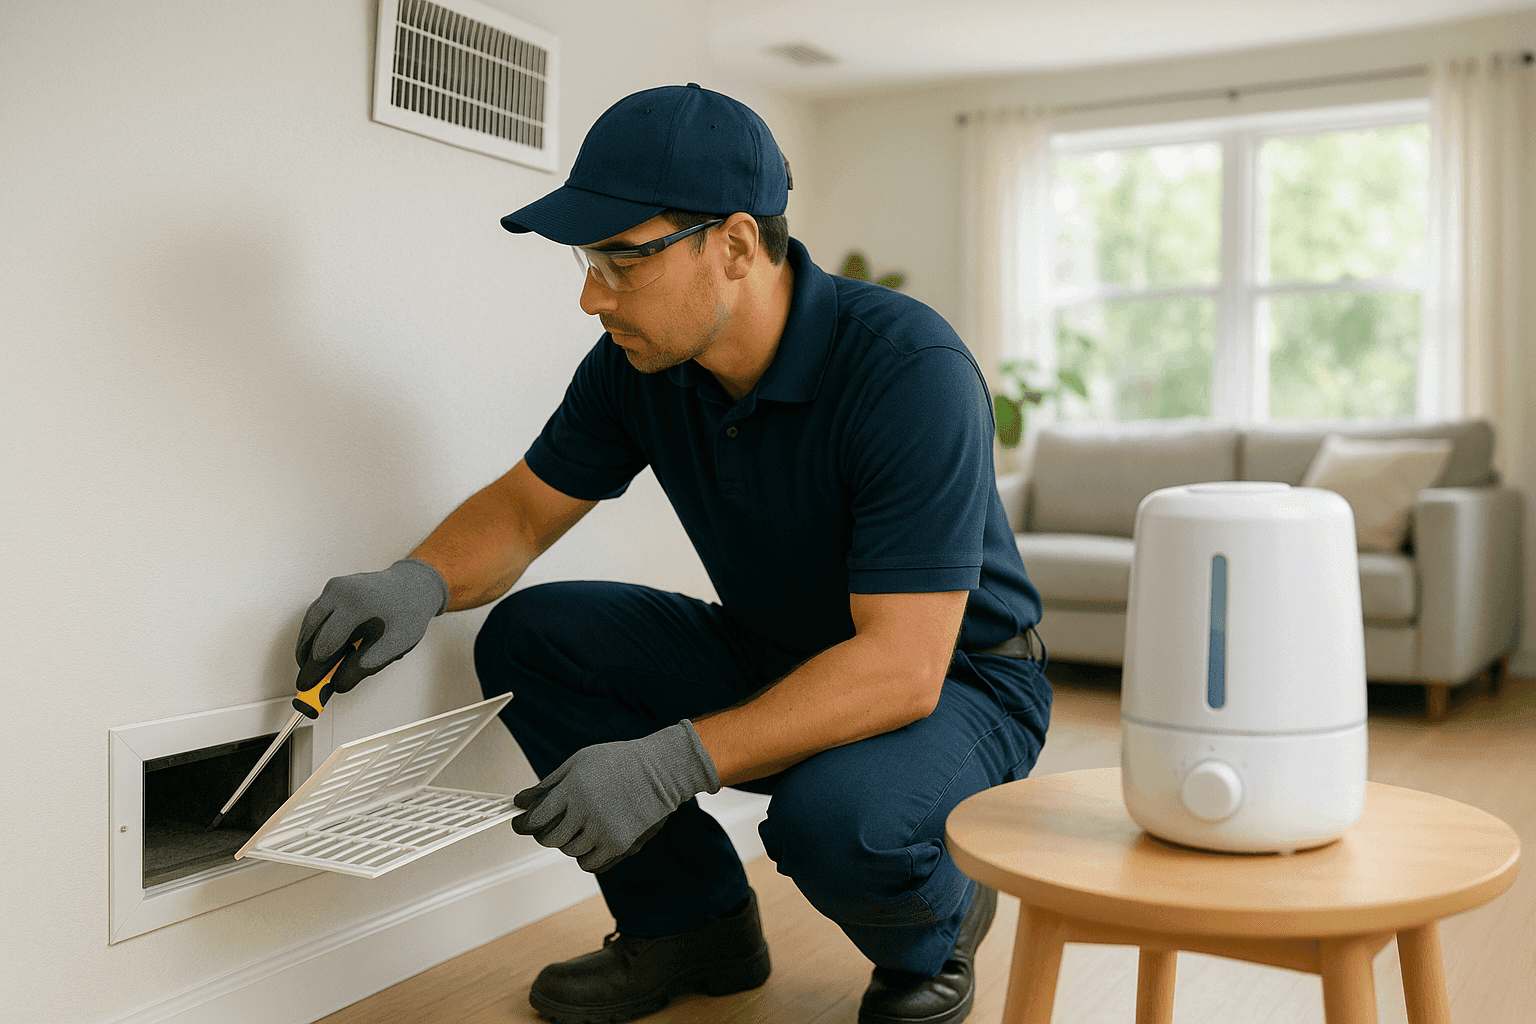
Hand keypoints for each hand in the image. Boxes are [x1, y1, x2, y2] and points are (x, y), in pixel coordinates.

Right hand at [294, 558, 448, 694]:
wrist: (414, 585)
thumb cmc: (408, 613)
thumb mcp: (397, 642)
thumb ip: (369, 663)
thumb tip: (340, 683)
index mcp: (357, 606)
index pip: (326, 643)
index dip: (316, 668)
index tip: (310, 686)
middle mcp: (342, 592)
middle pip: (312, 631)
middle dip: (307, 659)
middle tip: (306, 682)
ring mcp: (335, 587)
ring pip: (310, 621)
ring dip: (306, 645)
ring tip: (310, 667)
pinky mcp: (334, 587)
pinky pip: (317, 612)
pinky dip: (314, 631)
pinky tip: (318, 648)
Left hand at [512, 721, 720, 872]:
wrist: (662, 771)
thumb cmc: (618, 762)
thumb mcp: (579, 762)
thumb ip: (548, 784)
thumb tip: (521, 801)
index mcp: (575, 789)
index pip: (537, 817)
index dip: (524, 823)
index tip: (521, 822)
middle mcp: (588, 813)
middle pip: (549, 839)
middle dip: (544, 833)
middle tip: (548, 825)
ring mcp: (605, 833)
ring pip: (569, 851)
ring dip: (568, 840)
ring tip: (580, 824)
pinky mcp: (620, 847)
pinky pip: (589, 864)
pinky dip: (586, 855)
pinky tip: (591, 838)